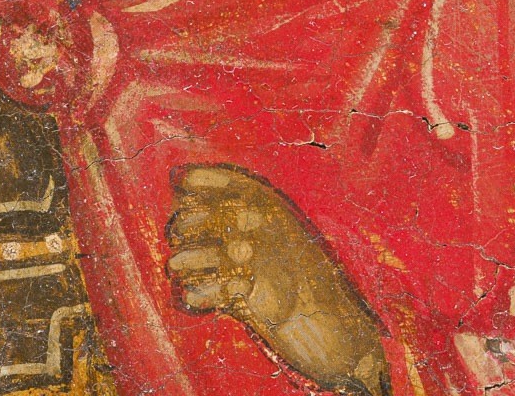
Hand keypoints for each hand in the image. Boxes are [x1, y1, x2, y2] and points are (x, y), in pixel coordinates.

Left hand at [166, 164, 391, 395]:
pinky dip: (204, 292)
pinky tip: (192, 295)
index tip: (181, 179)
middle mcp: (278, 233)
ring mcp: (273, 266)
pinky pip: (224, 291)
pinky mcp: (267, 301)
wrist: (339, 334)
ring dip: (192, 257)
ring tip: (175, 266)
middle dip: (192, 220)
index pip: (241, 184)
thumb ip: (251, 231)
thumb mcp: (282, 249)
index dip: (209, 179)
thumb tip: (197, 213)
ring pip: (220, 251)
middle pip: (224, 214)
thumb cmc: (305, 290)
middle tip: (176, 232)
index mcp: (282, 215)